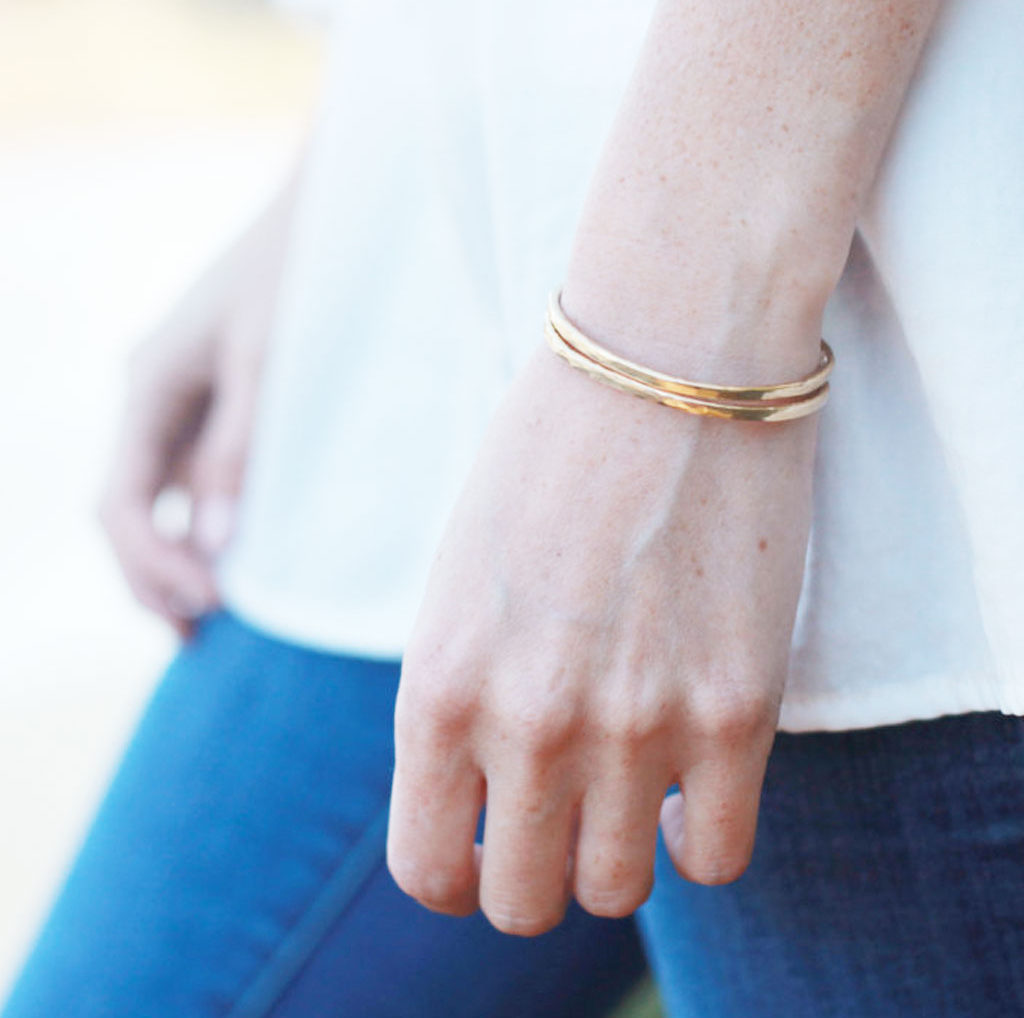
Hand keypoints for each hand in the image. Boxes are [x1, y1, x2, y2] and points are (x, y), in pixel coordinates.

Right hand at [96, 196, 287, 637]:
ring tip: (208, 617)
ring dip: (172, 557)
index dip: (149, 564)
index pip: (118, 501)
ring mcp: (178, 403)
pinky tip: (229, 560)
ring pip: (155, 499)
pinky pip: (190, 477)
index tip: (206, 603)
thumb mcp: (266, 368)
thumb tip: (212, 544)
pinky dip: (199, 524)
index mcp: (146, 386)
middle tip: (198, 634)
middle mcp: (150, 399)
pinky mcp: (213, 404)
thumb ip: (236, 452)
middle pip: (125, 510)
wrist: (322, 218)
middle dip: (152, 575)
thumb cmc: (296, 282)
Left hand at [387, 341, 818, 933]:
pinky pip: (717, 857)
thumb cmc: (549, 455)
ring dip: (615, 856)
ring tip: (626, 790)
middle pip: (522, 903)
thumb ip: (461, 696)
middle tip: (559, 819)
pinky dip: (697, 838)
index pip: (429, 867)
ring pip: (616, 891)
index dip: (456, 876)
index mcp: (439, 684)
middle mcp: (529, 722)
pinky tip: (687, 786)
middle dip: (535, 872)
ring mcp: (637, 723)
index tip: (484, 853)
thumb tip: (486, 793)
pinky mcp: (738, 707)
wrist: (665, 358)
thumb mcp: (460, 582)